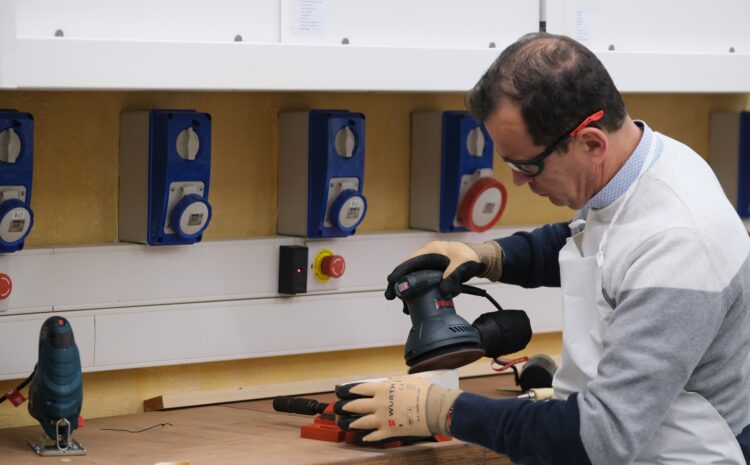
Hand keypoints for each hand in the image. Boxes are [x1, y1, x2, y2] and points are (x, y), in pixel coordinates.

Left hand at [333, 374, 460, 441]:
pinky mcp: (388, 432)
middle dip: (345, 407)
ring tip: (346, 424)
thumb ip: (392, 384)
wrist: (435, 408)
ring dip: (351, 423)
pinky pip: (373, 436)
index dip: (349, 391)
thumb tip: (386, 384)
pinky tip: (362, 438)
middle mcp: (378, 404)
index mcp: (382, 389)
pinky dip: (366, 437)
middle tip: (338, 408)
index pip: (360, 389)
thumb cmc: (424, 392)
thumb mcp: (406, 381)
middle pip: (356, 406)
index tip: (342, 392)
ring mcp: (382, 419)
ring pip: (360, 422)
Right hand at [384, 241, 487, 298]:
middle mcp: (426, 258)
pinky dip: (417, 292)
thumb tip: (443, 291)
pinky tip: (414, 303)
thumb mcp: (462, 265)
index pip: (409, 262)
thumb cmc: (469, 257)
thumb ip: (453, 277)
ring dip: (407, 291)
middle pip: (407, 271)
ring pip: (413, 278)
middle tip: (391, 297)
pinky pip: (421, 283)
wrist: (479, 259)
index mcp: (430, 251)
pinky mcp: (433, 274)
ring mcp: (429, 266)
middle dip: (399, 284)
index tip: (391, 282)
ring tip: (404, 306)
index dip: (399, 272)